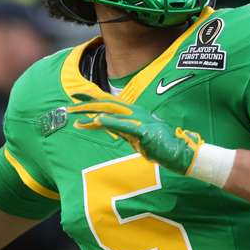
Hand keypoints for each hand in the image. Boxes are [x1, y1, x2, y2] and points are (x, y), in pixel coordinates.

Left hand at [67, 93, 203, 174]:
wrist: (180, 152)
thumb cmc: (160, 145)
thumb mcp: (136, 136)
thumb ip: (121, 130)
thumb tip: (105, 126)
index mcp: (134, 112)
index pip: (109, 103)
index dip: (92, 99)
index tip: (75, 97)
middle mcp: (135, 112)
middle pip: (106, 105)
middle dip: (86, 105)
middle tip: (69, 106)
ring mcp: (139, 120)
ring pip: (110, 113)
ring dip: (91, 113)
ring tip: (75, 115)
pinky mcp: (142, 131)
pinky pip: (122, 125)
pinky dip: (109, 122)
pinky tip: (96, 120)